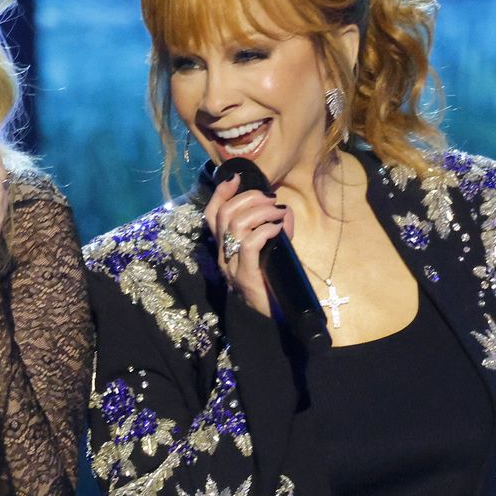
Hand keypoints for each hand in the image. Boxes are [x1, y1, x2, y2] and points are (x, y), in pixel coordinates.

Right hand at [204, 177, 292, 316]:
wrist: (275, 317)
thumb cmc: (273, 282)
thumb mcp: (271, 250)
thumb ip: (273, 229)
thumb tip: (283, 208)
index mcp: (224, 247)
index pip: (212, 215)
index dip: (220, 193)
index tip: (236, 178)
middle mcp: (223, 255)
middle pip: (225, 214)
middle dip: (248, 198)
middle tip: (270, 199)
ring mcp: (231, 266)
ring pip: (236, 225)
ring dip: (260, 212)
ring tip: (277, 212)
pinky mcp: (244, 275)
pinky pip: (250, 243)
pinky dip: (265, 229)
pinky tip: (278, 228)